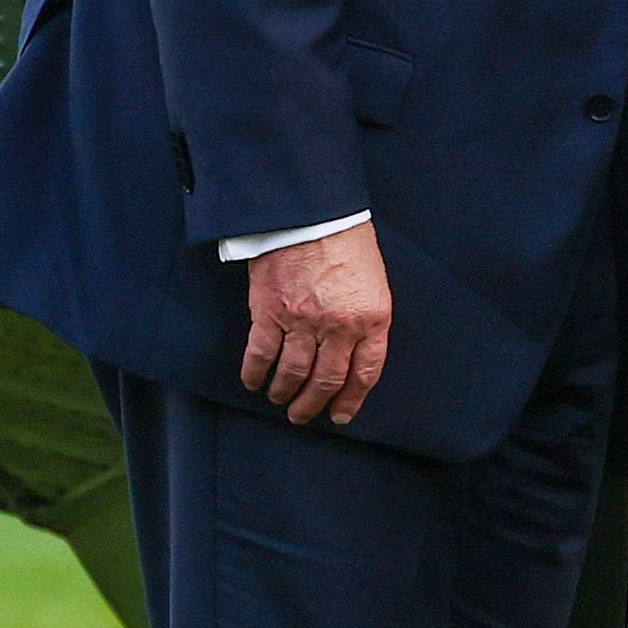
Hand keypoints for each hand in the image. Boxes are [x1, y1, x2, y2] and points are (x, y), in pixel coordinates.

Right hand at [242, 226, 391, 428]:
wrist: (311, 211)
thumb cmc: (345, 241)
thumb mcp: (373, 282)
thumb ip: (366, 319)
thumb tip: (352, 354)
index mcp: (371, 317)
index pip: (364, 373)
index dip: (350, 399)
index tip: (340, 414)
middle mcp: (339, 325)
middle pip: (326, 380)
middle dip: (313, 405)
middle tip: (303, 415)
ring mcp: (303, 320)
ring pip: (293, 373)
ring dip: (285, 393)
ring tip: (281, 401)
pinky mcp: (270, 311)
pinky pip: (261, 354)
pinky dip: (255, 374)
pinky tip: (253, 383)